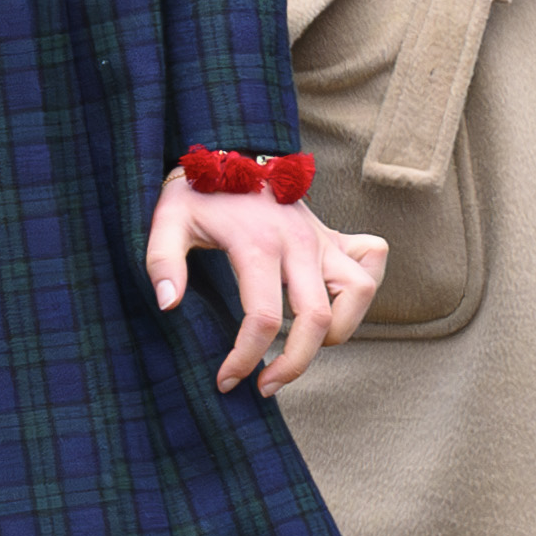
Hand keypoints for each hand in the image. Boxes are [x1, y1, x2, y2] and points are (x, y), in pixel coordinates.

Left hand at [146, 176, 377, 395]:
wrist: (229, 150)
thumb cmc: (198, 192)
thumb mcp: (167, 221)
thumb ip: (162, 261)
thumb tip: (169, 304)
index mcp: (257, 245)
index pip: (262, 320)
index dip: (246, 359)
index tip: (227, 380)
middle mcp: (299, 243)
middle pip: (318, 319)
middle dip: (295, 364)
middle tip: (266, 385)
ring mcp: (322, 238)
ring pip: (360, 292)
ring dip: (340, 330)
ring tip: (304, 347)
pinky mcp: (334, 235)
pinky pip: (373, 259)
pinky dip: (364, 287)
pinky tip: (336, 305)